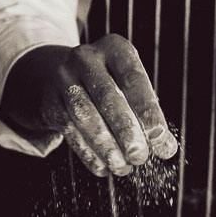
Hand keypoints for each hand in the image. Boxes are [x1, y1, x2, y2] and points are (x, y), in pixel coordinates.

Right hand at [0, 37, 176, 176]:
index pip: (133, 78)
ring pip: (84, 114)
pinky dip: (87, 151)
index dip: (147, 108)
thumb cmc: (107, 85)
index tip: (158, 136)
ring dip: (105, 145)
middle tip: (140, 156)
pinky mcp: (49, 101)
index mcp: (115, 48)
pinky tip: (103, 167)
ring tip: (123, 166)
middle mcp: (86, 58)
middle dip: (125, 129)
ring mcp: (63, 77)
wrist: (56, 76)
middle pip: (107, 96)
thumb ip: (148, 115)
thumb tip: (166, 148)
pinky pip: (68, 129)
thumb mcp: (129, 89)